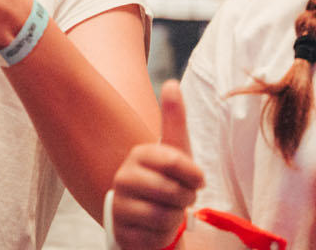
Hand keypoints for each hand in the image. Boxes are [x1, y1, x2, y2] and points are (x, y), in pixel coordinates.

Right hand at [110, 82, 202, 249]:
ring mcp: (119, 205)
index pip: (175, 162)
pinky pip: (154, 238)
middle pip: (172, 192)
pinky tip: (156, 228)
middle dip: (185, 199)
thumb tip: (171, 82)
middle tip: (181, 198)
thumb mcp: (176, 151)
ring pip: (163, 217)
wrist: (149, 217)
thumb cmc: (168, 180)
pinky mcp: (119, 232)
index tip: (197, 180)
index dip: (194, 175)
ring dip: (174, 219)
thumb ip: (174, 118)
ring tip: (168, 212)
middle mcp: (123, 178)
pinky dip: (162, 237)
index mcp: (139, 155)